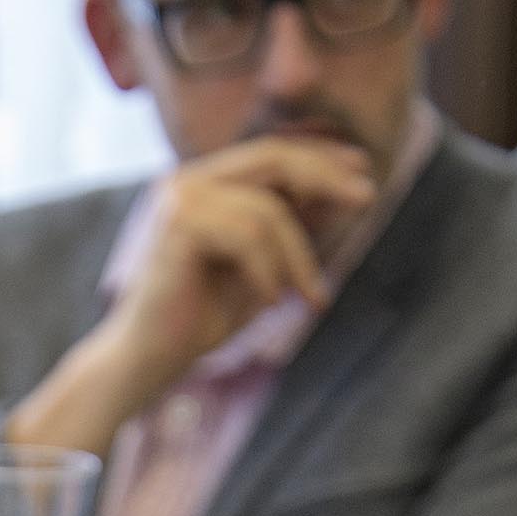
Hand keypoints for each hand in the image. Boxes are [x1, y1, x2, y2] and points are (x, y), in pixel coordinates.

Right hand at [92, 135, 376, 402]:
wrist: (148, 362)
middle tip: (368, 198)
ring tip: (305, 297)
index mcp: (202, 184)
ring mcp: (178, 200)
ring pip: (267, 209)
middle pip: (273, 157)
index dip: (320, 156)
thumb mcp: (264, 267)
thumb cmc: (201, 320)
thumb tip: (345, 191)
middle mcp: (186, 182)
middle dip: (325, 177)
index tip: (362, 169)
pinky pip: (249, 236)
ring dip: (298, 257)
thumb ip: (294, 228)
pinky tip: (268, 302)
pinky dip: (269, 272)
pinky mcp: (178, 226)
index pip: (270, 153)